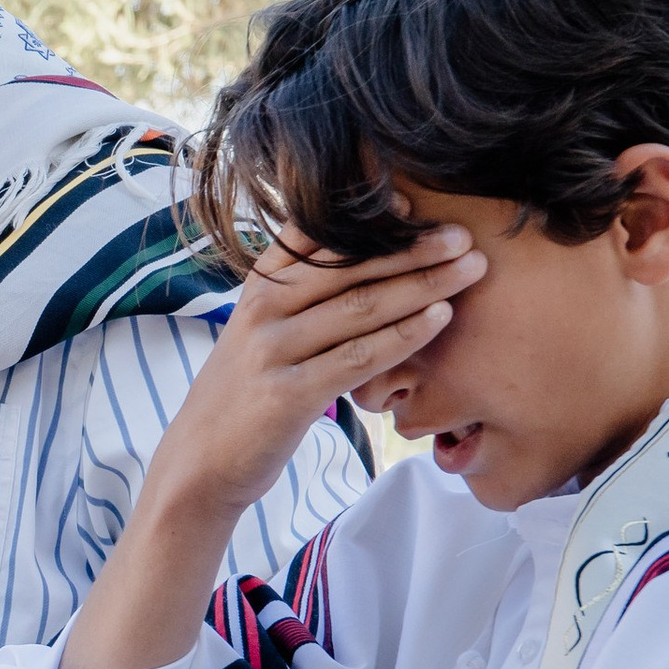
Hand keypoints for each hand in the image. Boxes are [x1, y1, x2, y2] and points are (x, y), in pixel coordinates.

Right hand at [61, 222, 482, 668]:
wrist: (198, 465)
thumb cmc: (242, 397)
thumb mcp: (258, 333)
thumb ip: (298, 297)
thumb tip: (362, 262)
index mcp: (257, 287)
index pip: (316, 236)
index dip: (366, 215)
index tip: (414, 203)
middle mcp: (262, 310)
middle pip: (349, 266)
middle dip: (410, 247)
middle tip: (461, 235)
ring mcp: (272, 350)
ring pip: (361, 306)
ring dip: (422, 284)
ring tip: (470, 268)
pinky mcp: (289, 393)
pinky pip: (359, 356)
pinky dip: (405, 334)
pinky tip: (441, 317)